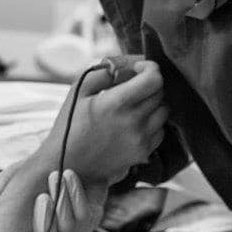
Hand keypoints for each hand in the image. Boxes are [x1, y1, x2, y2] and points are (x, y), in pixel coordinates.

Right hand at [0, 167, 107, 231]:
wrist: (70, 158)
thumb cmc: (38, 170)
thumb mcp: (17, 174)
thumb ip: (1, 185)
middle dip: (45, 222)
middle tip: (42, 197)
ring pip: (67, 229)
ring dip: (62, 203)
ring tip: (56, 176)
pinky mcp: (89, 222)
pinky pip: (84, 217)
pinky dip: (76, 194)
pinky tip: (70, 175)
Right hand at [39, 59, 167, 185]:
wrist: (68, 165)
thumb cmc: (70, 126)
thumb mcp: (78, 91)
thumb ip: (103, 73)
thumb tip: (125, 65)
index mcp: (116, 103)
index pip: (153, 78)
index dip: (149, 67)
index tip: (138, 69)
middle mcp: (133, 121)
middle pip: (159, 92)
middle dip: (149, 84)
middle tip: (133, 86)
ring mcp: (141, 139)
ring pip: (164, 111)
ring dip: (153, 103)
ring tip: (134, 106)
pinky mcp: (143, 153)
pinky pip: (161, 130)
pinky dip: (153, 123)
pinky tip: (135, 123)